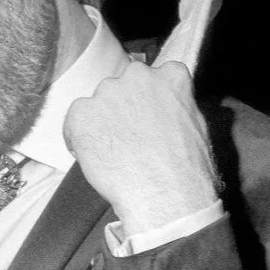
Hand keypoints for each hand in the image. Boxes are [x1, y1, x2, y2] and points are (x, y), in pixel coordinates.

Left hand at [64, 59, 219, 236]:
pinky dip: (77, 139)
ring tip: (111, 154)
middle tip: (126, 141)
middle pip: (120, 88)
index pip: (152, 77)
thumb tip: (165, 109)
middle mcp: (138, 76)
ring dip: (98, 124)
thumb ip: (176, 107)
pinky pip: (73, 122)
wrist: (164, 194)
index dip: (143, 102)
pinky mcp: (82, 113)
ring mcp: (108, 92)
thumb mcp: (196, 125)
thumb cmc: (186, 170)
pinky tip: (91, 158)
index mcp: (171, 75)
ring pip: (95, 104)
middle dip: (120, 110)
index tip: (143, 120)